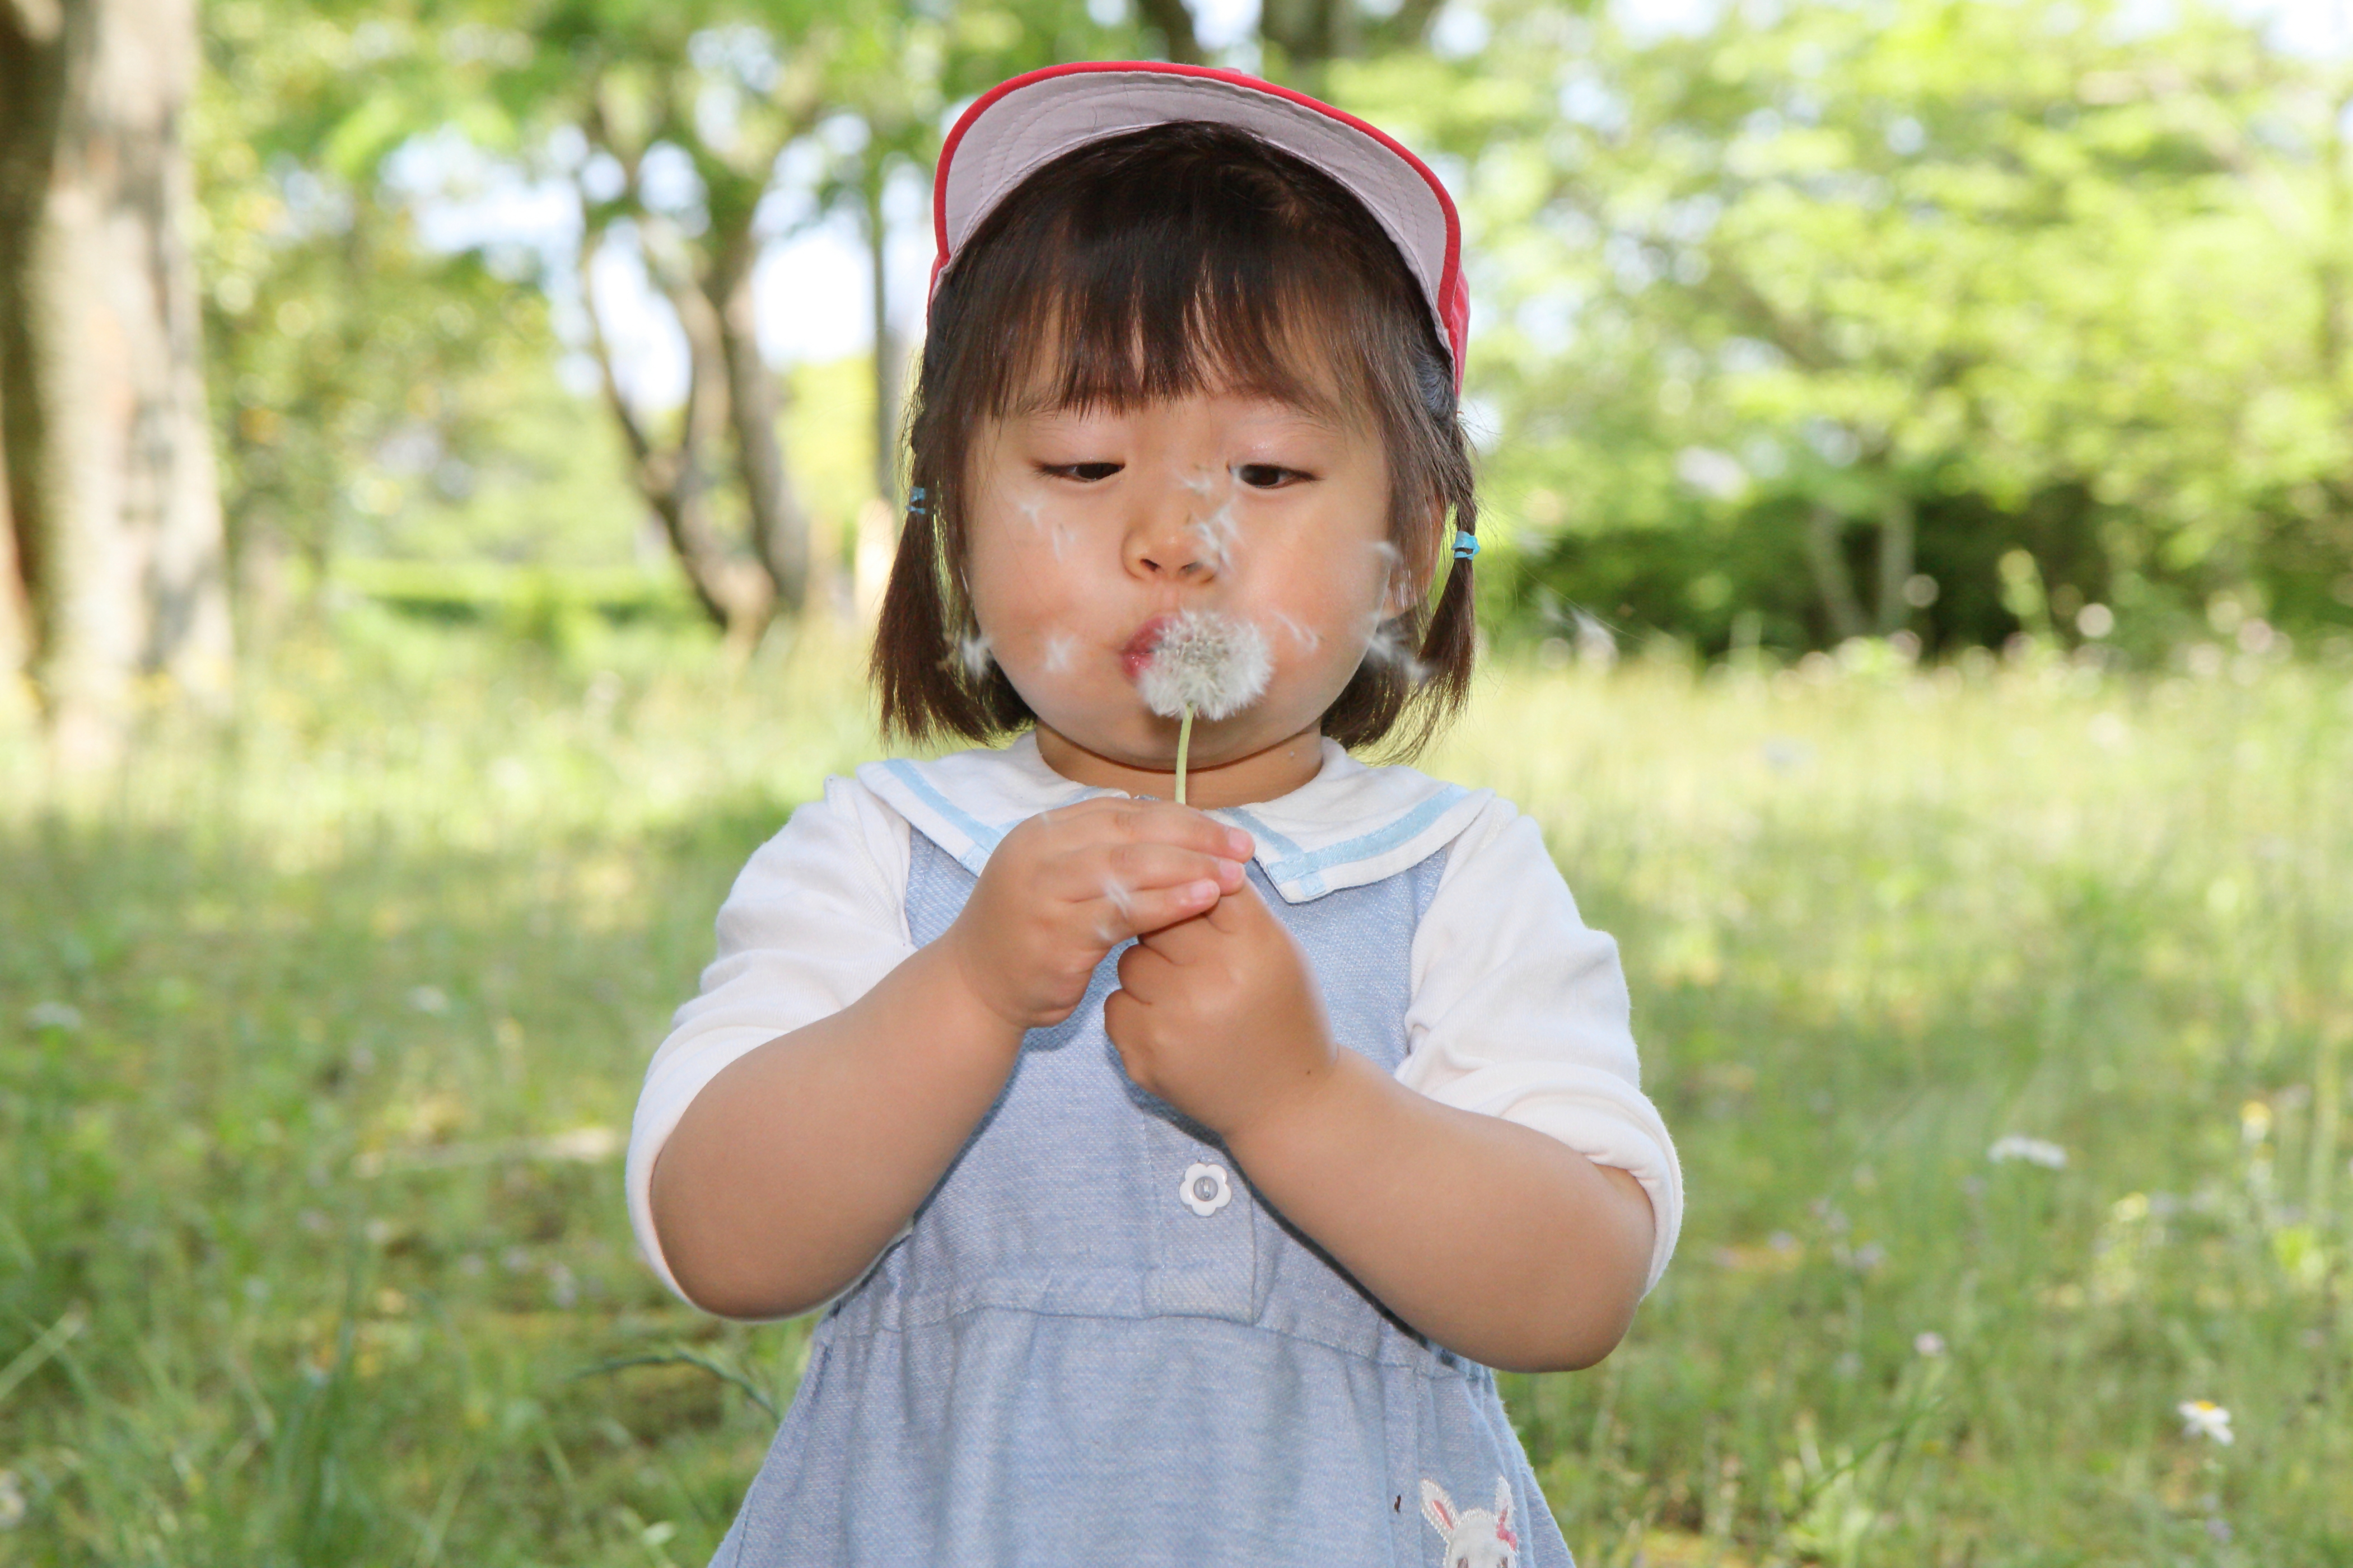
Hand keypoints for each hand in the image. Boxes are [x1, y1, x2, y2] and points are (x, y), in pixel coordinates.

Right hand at [943, 798, 1253, 1031]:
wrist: (976, 989)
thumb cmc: (1031, 932)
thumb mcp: (1060, 877)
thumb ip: (1103, 849)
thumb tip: (1174, 824)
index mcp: (1043, 831)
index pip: (1125, 810)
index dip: (1182, 817)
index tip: (1227, 830)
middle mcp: (1039, 852)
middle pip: (1132, 829)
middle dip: (1195, 836)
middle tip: (1243, 848)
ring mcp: (1044, 891)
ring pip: (1129, 865)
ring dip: (1189, 866)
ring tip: (1233, 875)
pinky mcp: (1056, 934)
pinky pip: (1123, 911)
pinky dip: (1168, 902)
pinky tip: (1202, 900)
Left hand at [1103, 879, 1338, 1139]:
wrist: (1286, 1103)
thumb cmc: (1281, 1014)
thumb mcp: (1277, 949)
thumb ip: (1234, 903)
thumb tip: (1181, 853)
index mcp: (1253, 945)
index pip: (1201, 882)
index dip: (1193, 886)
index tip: (1193, 894)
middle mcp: (1212, 981)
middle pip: (1157, 917)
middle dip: (1167, 926)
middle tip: (1190, 951)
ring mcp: (1173, 1021)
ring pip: (1131, 960)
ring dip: (1150, 969)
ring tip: (1188, 996)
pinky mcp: (1143, 1054)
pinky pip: (1117, 1003)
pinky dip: (1138, 1009)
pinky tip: (1174, 1027)